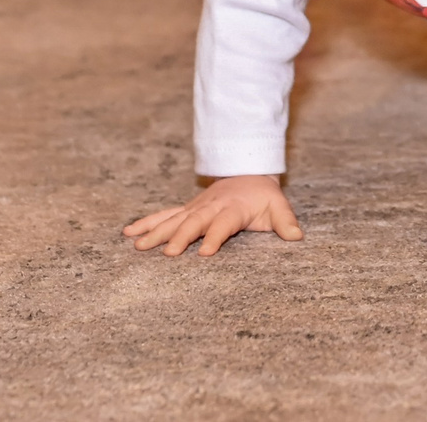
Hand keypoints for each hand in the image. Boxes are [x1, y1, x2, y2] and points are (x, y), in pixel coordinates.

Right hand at [123, 175, 302, 255]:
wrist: (247, 171)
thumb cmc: (263, 195)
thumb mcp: (278, 206)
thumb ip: (286, 222)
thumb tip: (297, 236)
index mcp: (233, 208)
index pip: (223, 224)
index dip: (215, 237)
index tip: (205, 252)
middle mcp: (210, 206)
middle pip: (194, 222)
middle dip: (180, 237)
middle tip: (168, 254)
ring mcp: (195, 206)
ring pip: (173, 218)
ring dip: (156, 231)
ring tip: (137, 246)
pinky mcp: (186, 209)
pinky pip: (164, 215)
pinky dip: (146, 222)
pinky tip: (128, 232)